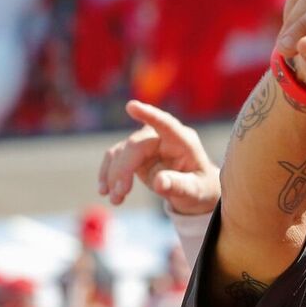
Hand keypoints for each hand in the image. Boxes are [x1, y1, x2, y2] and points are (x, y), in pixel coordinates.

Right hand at [97, 100, 219, 214]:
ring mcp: (145, 143)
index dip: (149, 115)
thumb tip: (159, 182)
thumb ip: (179, 186)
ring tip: (115, 199)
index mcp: (183, 141)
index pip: (166, 124)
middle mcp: (162, 137)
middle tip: (120, 194)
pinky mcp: (133, 153)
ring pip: (120, 152)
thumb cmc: (199, 187)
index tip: (132, 106)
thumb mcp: (195, 191)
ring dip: (113, 175)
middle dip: (124, 169)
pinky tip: (106, 192)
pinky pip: (115, 160)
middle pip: (135, 145)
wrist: (194, 190)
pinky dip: (108, 175)